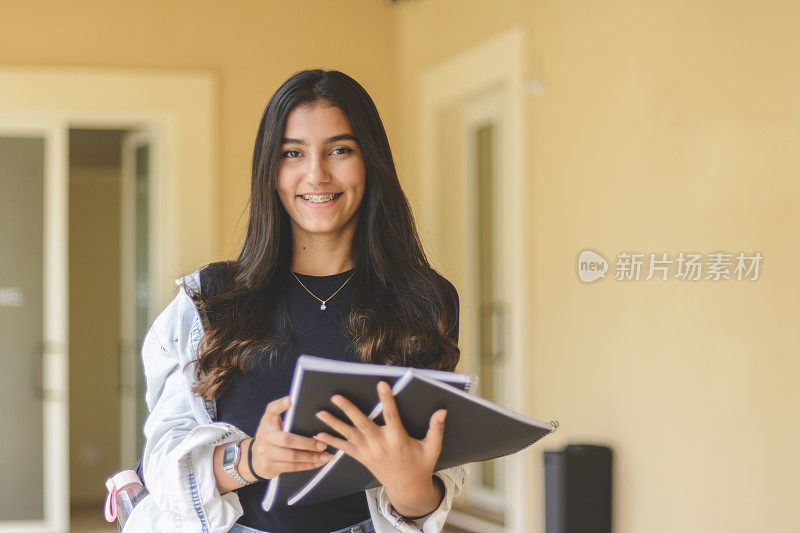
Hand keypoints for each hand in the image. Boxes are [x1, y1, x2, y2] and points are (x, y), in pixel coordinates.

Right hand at [248, 396, 333, 480]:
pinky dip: (307, 465)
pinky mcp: (271, 468)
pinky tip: (318, 462)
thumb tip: (289, 400)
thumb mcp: (269, 420)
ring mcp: (267, 456)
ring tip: (326, 455)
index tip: (291, 401)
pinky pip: (293, 468)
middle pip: (288, 441)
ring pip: (292, 458)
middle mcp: (265, 441)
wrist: (254, 457)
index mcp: (266, 425)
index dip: (281, 406)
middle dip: (308, 443)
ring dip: (312, 457)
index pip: (272, 412)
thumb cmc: (268, 434)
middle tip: (323, 444)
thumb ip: (278, 408)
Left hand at [314, 381, 446, 516]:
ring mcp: (369, 452)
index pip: (391, 416)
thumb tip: (442, 411)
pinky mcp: (362, 458)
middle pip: (362, 424)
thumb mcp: (432, 448)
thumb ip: (436, 429)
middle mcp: (381, 445)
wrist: (407, 489)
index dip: (387, 400)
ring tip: (320, 412)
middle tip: (336, 397)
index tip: (381, 384)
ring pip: (349, 435)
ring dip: (334, 424)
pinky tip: (319, 434)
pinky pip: (345, 449)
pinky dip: (332, 441)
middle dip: (349, 410)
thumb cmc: (421, 466)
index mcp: (398, 439)